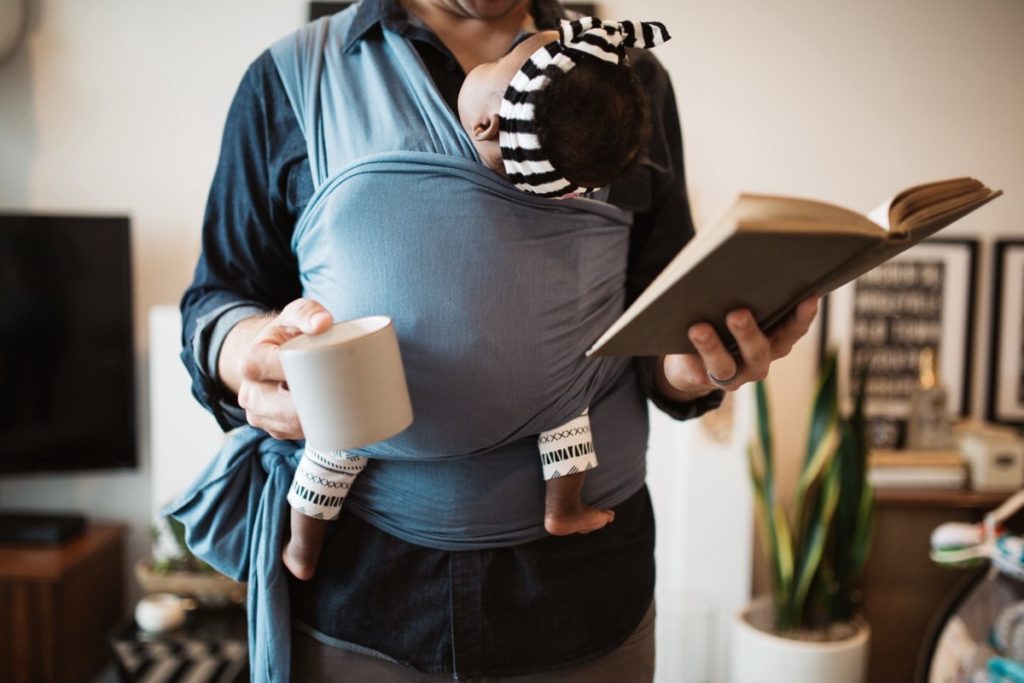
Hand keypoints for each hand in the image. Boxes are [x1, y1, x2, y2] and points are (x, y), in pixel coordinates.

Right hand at [218, 298, 333, 438]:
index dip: (307, 376)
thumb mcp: (295, 314)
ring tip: (337, 402)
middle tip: (345, 393)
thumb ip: (308, 312)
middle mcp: (249, 392)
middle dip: (315, 405)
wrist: (275, 352)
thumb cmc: (289, 333)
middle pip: (286, 409)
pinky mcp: (273, 429)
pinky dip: (313, 428)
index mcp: (250, 361)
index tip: (332, 372)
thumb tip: (323, 323)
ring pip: (291, 426)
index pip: (279, 372)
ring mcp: (258, 415)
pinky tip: (327, 416)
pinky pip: (295, 435)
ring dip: (316, 420)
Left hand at [655, 297, 819, 400]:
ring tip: (699, 329)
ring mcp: (732, 375)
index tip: (809, 297)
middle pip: (758, 350)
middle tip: (737, 313)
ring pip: (724, 366)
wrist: (691, 364)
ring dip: (711, 346)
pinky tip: (683, 336)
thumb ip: (747, 298)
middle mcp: (757, 362)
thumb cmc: (722, 325)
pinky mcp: (703, 380)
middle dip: (748, 332)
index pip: (793, 330)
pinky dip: (690, 353)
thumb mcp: (738, 311)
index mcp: (774, 342)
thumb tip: (740, 268)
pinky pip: (697, 369)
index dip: (802, 316)